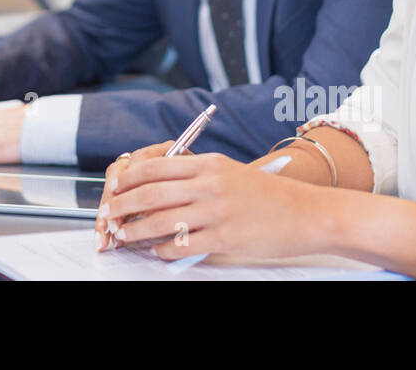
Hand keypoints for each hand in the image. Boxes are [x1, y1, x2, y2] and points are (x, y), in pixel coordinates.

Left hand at [98, 148, 327, 260]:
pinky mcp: (225, 237)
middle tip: (109, 216)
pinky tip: (158, 251)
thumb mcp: (230, 172)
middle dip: (123, 206)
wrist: (306, 213)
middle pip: (151, 193)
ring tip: (125, 236)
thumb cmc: (267, 195)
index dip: (129, 179)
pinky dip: (164, 249)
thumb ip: (196, 176)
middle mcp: (210, 184)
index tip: (115, 190)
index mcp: (209, 164)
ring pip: (162, 220)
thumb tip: (158, 186)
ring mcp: (217, 211)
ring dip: (137, 231)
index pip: (156, 167)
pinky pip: (183, 245)